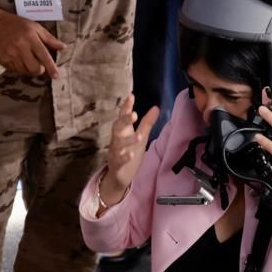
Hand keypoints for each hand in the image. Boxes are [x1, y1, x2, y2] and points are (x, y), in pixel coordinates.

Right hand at [0, 11, 64, 77]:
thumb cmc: (17, 24)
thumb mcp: (35, 27)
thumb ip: (49, 39)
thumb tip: (63, 47)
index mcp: (30, 38)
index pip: (44, 56)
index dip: (51, 67)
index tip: (56, 76)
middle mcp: (20, 47)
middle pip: (34, 68)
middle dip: (39, 69)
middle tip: (39, 65)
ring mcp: (10, 54)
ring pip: (24, 70)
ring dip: (28, 68)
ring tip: (26, 58)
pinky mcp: (1, 59)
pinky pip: (14, 70)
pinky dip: (18, 67)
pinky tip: (17, 58)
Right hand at [100, 94, 158, 208]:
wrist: (120, 175)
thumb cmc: (130, 152)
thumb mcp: (141, 136)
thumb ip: (147, 123)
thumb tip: (156, 107)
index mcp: (123, 131)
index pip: (123, 116)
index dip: (126, 106)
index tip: (131, 96)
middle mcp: (117, 139)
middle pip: (117, 127)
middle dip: (124, 120)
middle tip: (133, 114)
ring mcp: (115, 152)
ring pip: (118, 144)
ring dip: (128, 140)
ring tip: (139, 136)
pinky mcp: (116, 164)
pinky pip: (119, 160)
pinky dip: (124, 157)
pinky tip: (131, 155)